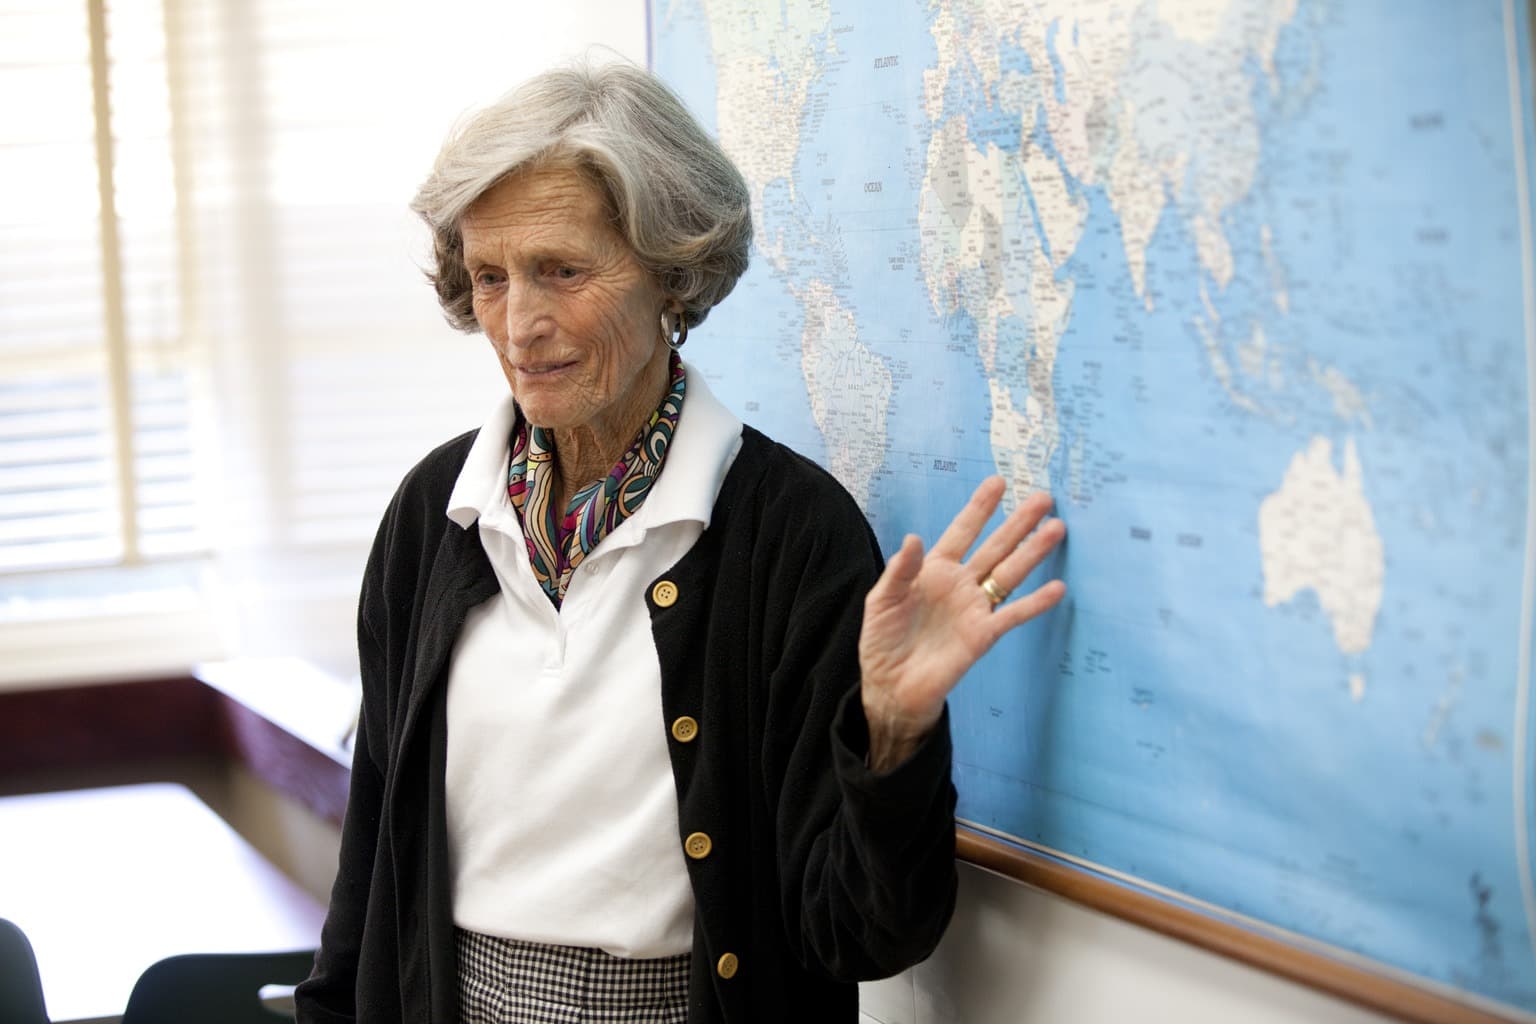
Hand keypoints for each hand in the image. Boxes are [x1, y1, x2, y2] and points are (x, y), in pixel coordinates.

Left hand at [859, 477, 1066, 771]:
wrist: (890, 686)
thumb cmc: (882, 640)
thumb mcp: (882, 600)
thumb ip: (900, 570)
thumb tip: (914, 538)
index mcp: (935, 570)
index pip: (962, 532)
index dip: (979, 508)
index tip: (998, 483)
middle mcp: (961, 584)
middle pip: (995, 547)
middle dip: (1018, 522)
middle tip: (1043, 498)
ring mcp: (975, 608)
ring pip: (1009, 573)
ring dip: (1033, 552)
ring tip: (1056, 528)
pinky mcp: (983, 635)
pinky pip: (1012, 615)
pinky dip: (1035, 603)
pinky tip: (1057, 588)